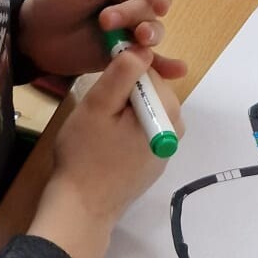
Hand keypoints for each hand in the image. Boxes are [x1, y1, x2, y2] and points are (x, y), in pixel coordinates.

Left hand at [17, 0, 185, 83]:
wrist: (33, 36)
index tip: (156, 4)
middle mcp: (132, 7)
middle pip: (153, 10)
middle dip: (135, 14)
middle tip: (105, 21)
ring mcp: (129, 34)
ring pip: (154, 33)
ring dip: (150, 36)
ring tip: (135, 41)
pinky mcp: (124, 58)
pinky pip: (150, 62)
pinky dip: (165, 65)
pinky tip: (178, 71)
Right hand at [29, 45, 182, 257]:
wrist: (81, 208)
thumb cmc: (85, 154)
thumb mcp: (98, 105)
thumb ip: (122, 73)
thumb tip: (143, 49)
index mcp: (167, 110)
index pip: (148, 71)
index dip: (121, 72)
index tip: (100, 87)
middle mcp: (176, 128)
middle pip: (150, 91)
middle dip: (123, 93)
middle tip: (96, 111)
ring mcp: (166, 147)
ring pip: (144, 110)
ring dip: (122, 112)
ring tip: (98, 128)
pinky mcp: (154, 162)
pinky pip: (142, 131)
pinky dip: (125, 130)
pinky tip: (105, 144)